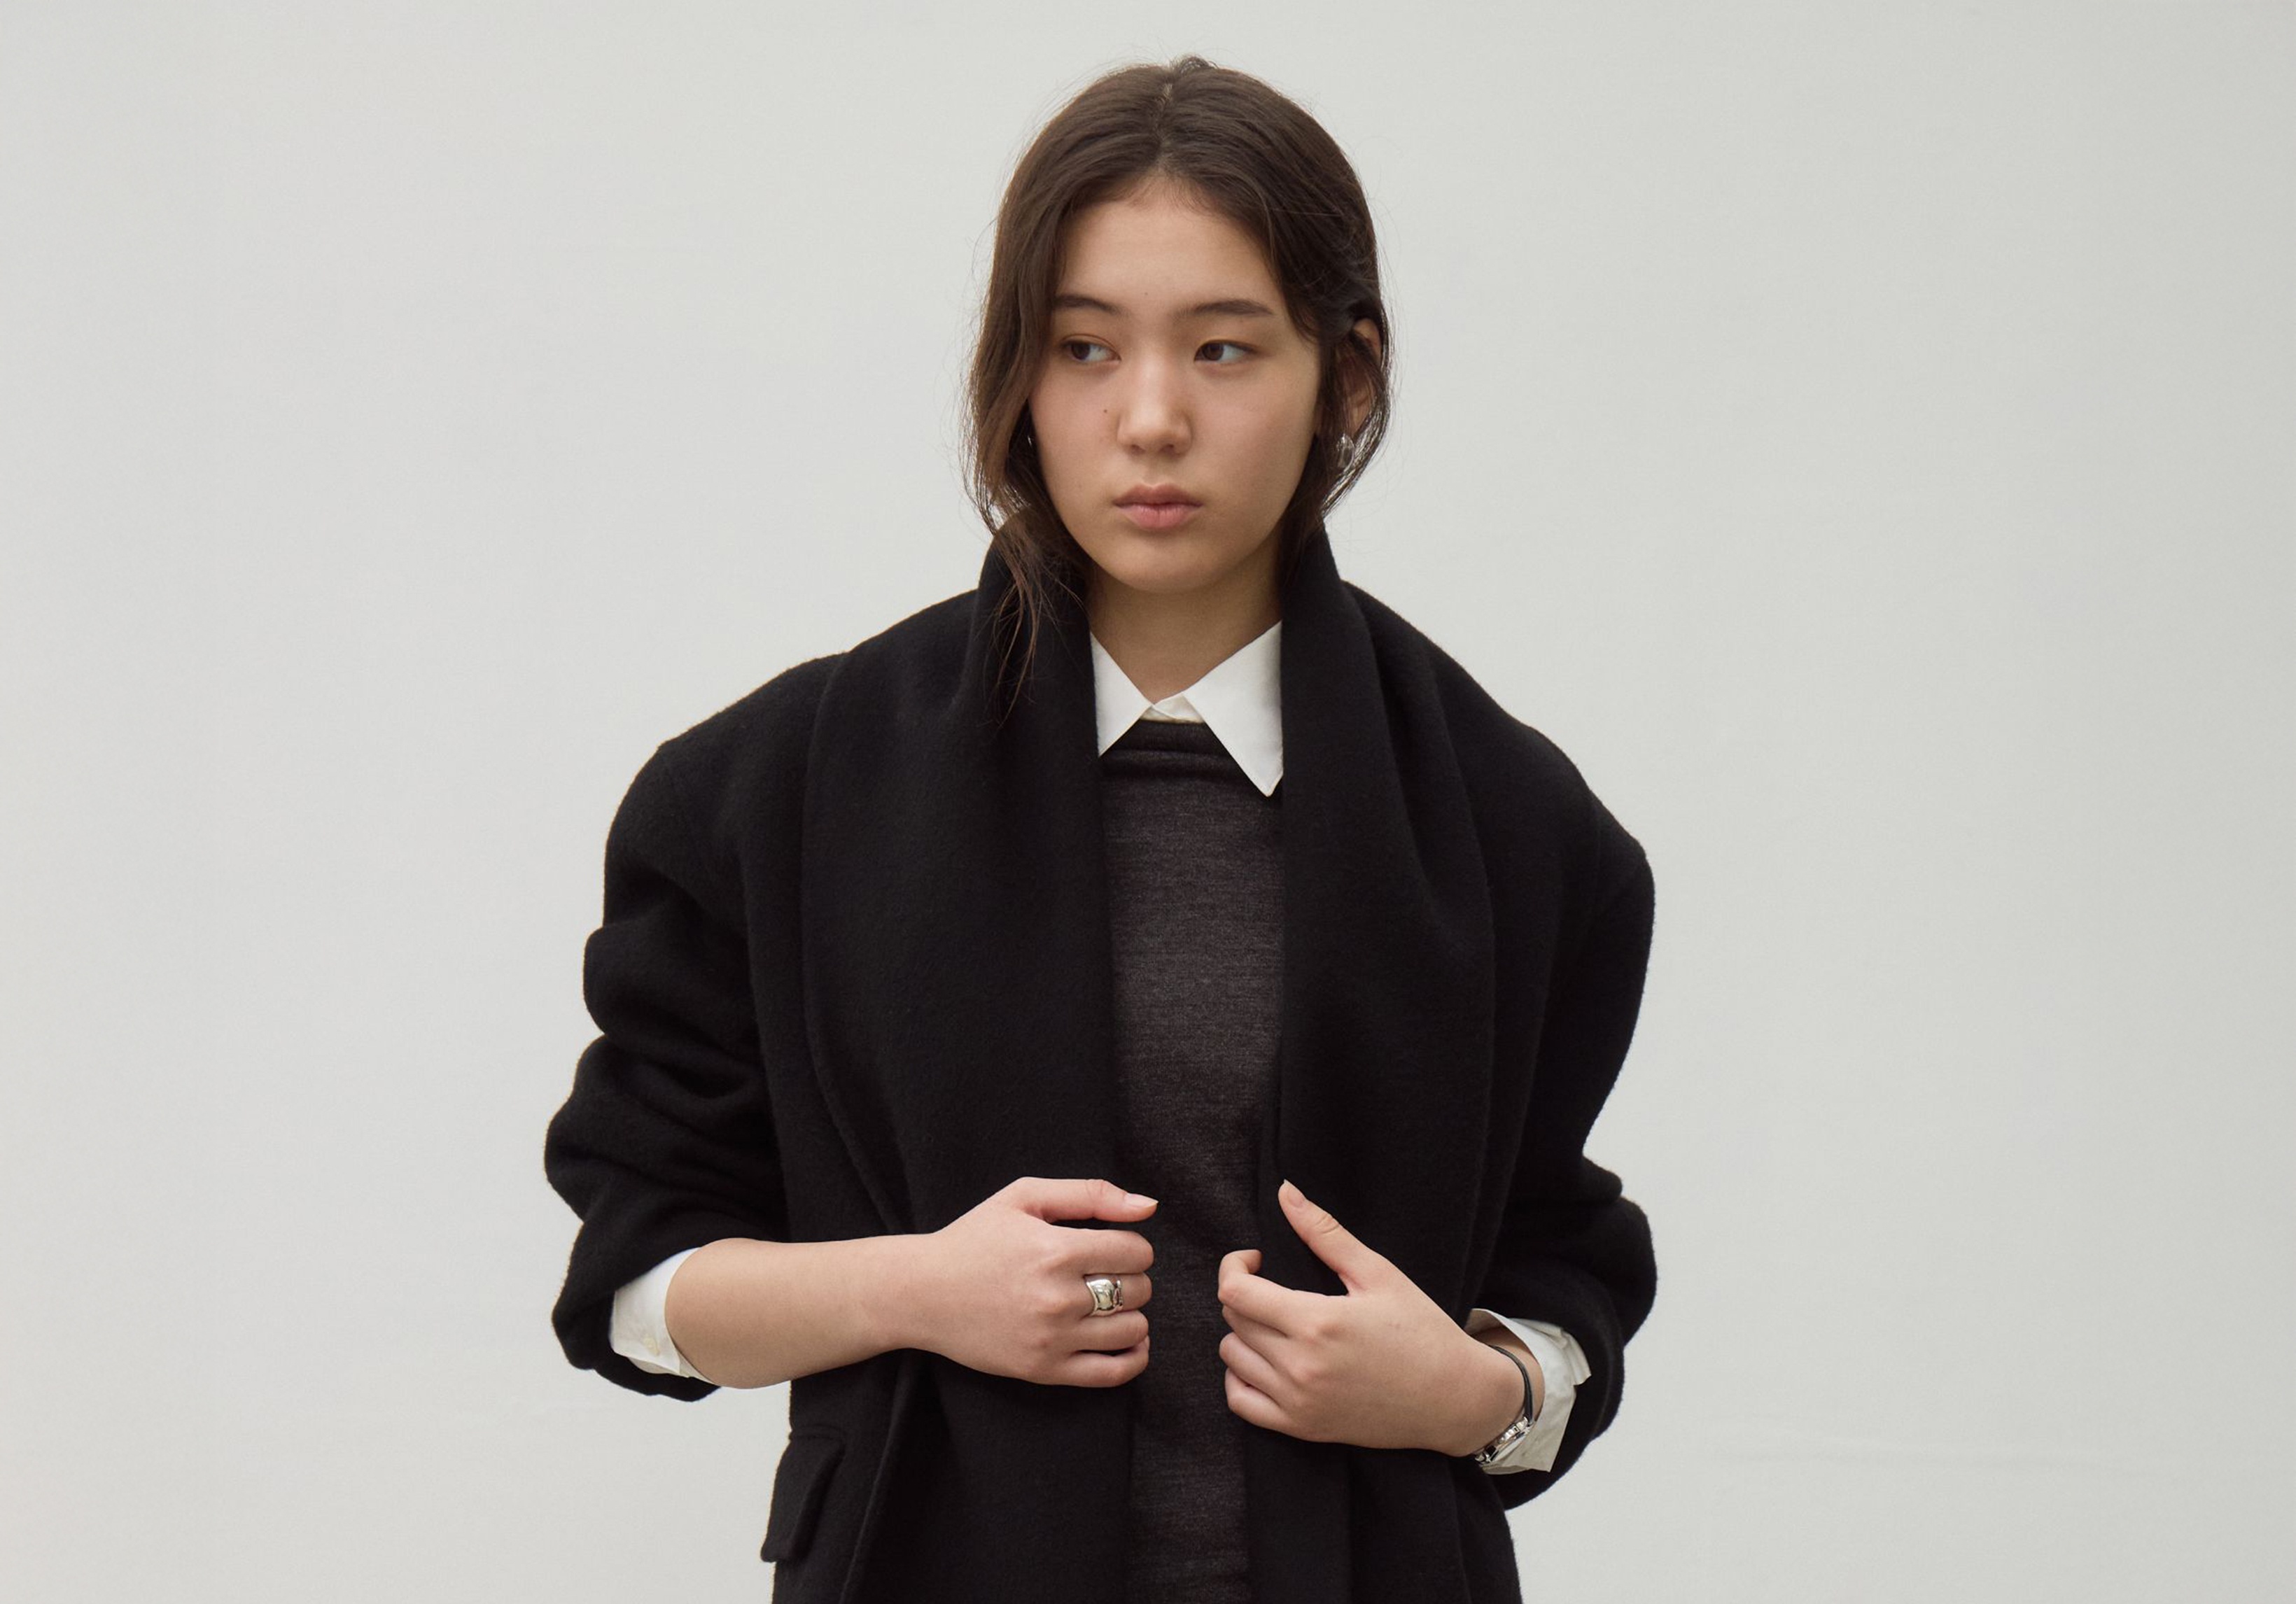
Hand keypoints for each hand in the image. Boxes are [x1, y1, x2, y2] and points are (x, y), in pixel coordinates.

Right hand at [917, 1175, 1158, 1387]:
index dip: (1134, 1247)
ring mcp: (1051, 1339)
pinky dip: (1134, 1358)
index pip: (1135, 1252)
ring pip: (1132, 1330)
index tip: (1115, 1248)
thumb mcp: (1024, 1197)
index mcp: (1055, 1250)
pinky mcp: (1043, 1370)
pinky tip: (1129, 1341)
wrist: (922, 1293)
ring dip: (1132, 1314)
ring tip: (1111, 1304)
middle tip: (1107, 1274)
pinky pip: (1112, 1373)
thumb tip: (1148, 1206)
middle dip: (1132, 1278)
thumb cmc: (974, 1239)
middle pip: (1137, 1290)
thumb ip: (1090, 1194)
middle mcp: (1057, 1298)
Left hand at [1215, 1179, 1501, 1452]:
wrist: (1454, 1398)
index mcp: (1317, 1323)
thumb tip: (1285, 1191)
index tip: (1257, 1260)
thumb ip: (1324, 1232)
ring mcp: (1298, 1403)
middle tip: (1275, 1288)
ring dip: (1243, 1333)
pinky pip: (1240, 1402)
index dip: (1234, 1266)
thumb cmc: (1421, 1330)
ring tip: (1275, 1323)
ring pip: (1231, 1358)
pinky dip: (1240, 1378)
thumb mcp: (1378, 1273)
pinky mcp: (1302, 1428)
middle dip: (1245, 1294)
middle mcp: (1301, 1367)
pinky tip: (1264, 1361)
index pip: (1234, 1291)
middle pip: (1233, 1320)